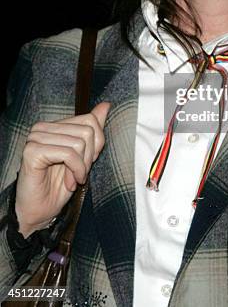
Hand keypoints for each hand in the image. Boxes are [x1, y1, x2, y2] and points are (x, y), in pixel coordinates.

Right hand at [15, 101, 110, 237]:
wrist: (39, 212)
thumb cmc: (59, 186)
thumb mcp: (83, 156)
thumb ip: (92, 129)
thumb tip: (106, 105)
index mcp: (55, 125)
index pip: (90, 120)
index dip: (96, 144)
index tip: (88, 163)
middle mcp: (43, 127)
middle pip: (87, 131)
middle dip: (90, 157)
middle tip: (80, 174)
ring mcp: (36, 138)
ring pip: (79, 142)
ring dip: (82, 167)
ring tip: (74, 179)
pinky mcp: (33, 151)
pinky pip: (68, 154)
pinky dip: (75, 170)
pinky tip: (69, 183)